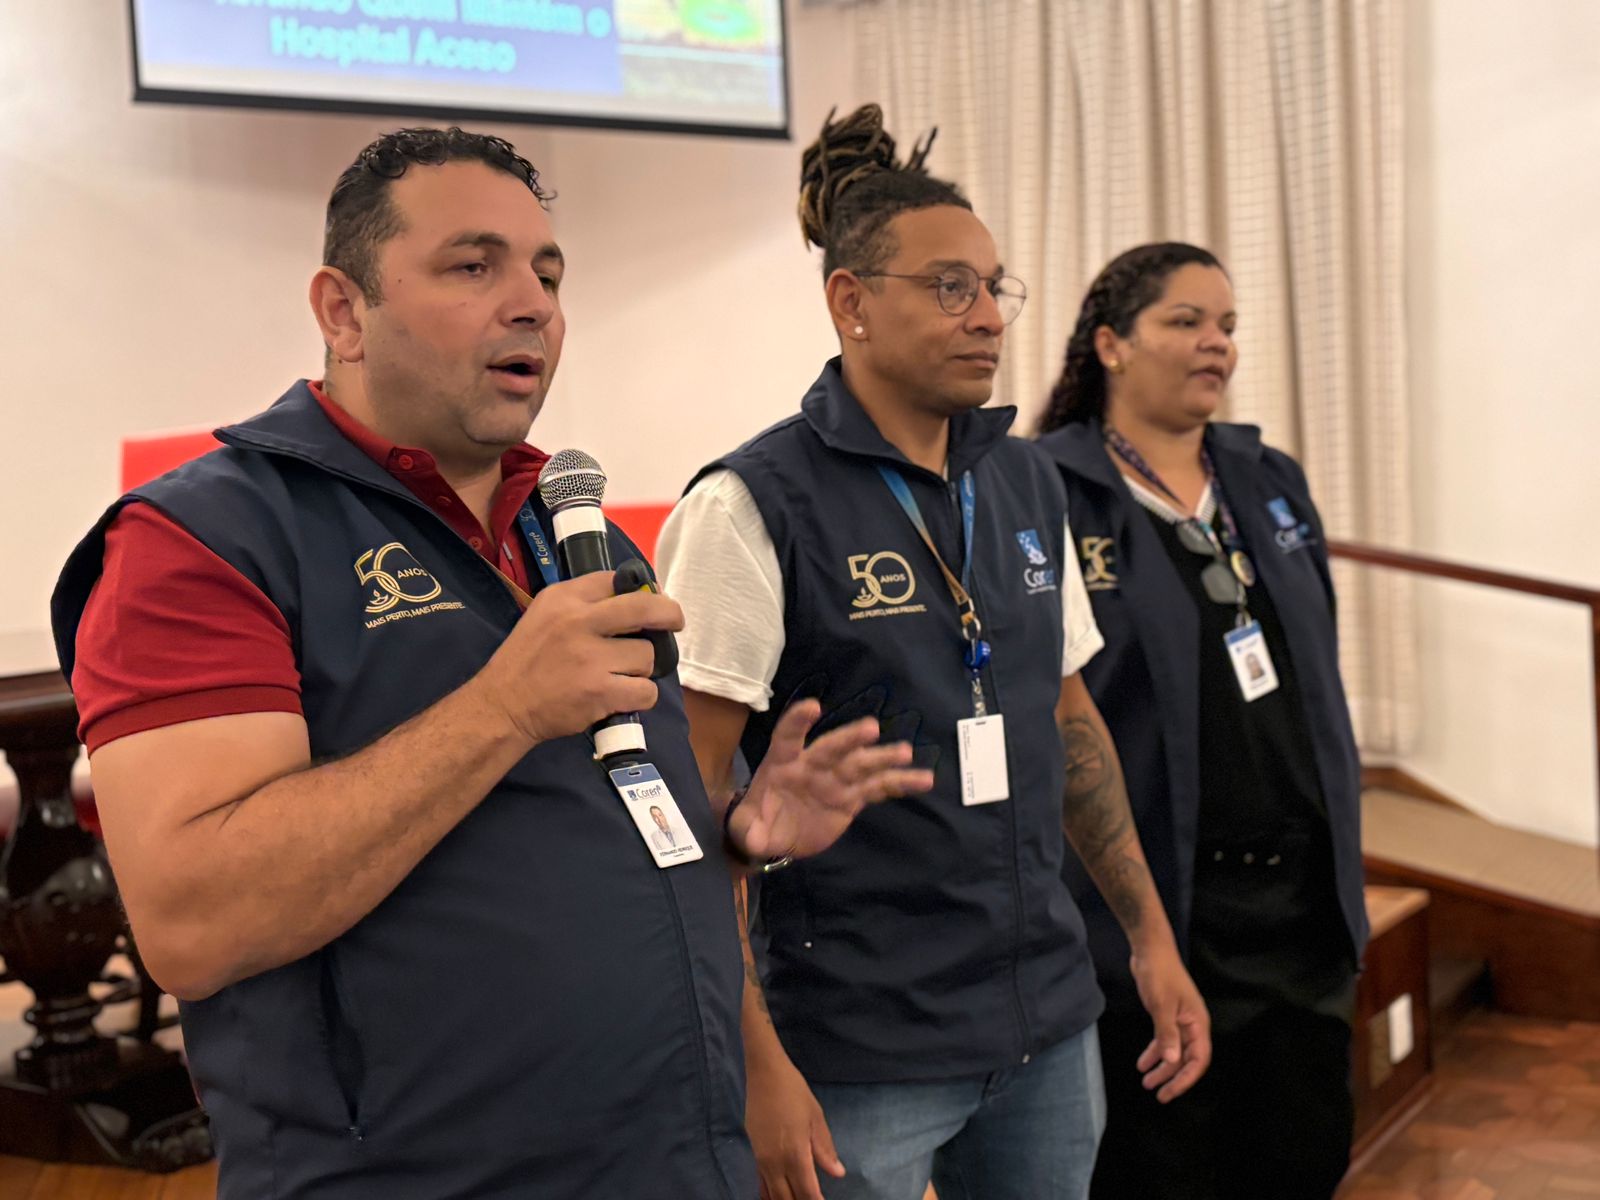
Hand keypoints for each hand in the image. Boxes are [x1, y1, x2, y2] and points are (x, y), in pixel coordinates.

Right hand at [474, 572, 684, 744]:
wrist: (503, 705)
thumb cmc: (527, 660)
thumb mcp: (544, 614)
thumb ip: (582, 603)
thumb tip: (633, 598)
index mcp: (564, 598)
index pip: (615, 580)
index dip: (641, 589)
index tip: (651, 599)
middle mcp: (578, 621)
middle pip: (645, 607)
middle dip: (669, 614)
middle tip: (674, 622)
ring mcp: (590, 658)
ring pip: (647, 655)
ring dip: (641, 668)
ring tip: (622, 675)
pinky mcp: (600, 691)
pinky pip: (646, 691)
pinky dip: (641, 696)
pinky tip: (623, 696)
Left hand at [730, 700, 934, 861]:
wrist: (777, 835)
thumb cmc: (757, 822)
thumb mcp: (747, 829)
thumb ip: (749, 832)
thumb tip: (753, 839)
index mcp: (782, 764)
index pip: (788, 738)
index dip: (797, 722)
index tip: (813, 707)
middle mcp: (812, 765)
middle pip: (832, 748)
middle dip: (850, 738)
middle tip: (871, 729)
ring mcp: (835, 780)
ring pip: (861, 765)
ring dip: (882, 757)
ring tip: (905, 752)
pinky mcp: (852, 798)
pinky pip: (879, 788)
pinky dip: (900, 783)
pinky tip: (923, 779)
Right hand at [747, 1046, 844, 1199]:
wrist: (764, 1074)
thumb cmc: (793, 1092)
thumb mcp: (816, 1118)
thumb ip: (825, 1149)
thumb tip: (837, 1173)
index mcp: (795, 1154)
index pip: (807, 1192)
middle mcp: (775, 1162)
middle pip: (787, 1199)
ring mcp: (761, 1160)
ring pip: (771, 1195)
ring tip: (798, 1198)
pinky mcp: (753, 1153)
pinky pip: (761, 1183)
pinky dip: (770, 1194)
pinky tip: (779, 1194)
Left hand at [1128, 938, 1211, 1102]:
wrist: (1150, 950)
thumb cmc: (1159, 974)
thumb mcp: (1161, 1005)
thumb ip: (1166, 1034)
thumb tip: (1172, 1061)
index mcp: (1198, 1023)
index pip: (1198, 1059)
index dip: (1186, 1079)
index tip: (1169, 1092)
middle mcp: (1192, 1025)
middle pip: (1186, 1059)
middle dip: (1172, 1077)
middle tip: (1156, 1093)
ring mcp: (1179, 1021)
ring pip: (1174, 1052)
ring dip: (1162, 1067)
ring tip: (1146, 1082)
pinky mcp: (1166, 1016)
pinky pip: (1164, 1041)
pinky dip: (1154, 1052)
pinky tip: (1142, 1063)